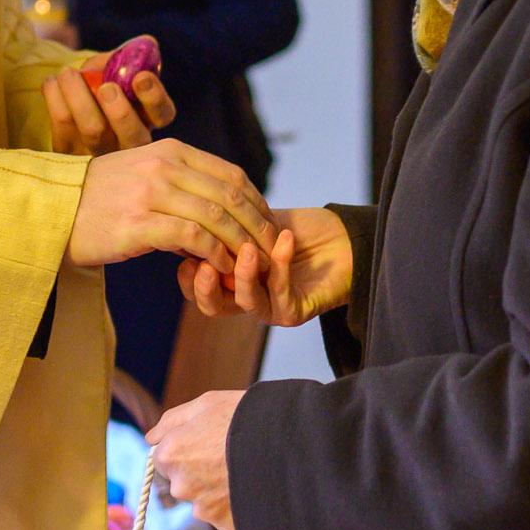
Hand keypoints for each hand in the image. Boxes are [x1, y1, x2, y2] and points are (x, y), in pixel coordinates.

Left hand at [43, 40, 174, 154]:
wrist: (72, 95)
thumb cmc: (103, 79)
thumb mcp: (119, 65)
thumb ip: (132, 54)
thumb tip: (146, 42)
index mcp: (150, 116)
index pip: (163, 113)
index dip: (154, 97)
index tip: (140, 76)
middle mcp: (130, 142)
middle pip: (132, 135)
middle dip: (120, 111)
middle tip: (106, 87)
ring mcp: (102, 151)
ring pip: (94, 132)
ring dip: (80, 99)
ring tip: (68, 74)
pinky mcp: (71, 152)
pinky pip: (63, 129)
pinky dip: (56, 101)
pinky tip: (51, 82)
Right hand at [66, 139, 277, 275]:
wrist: (51, 211)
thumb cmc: (98, 198)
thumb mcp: (142, 172)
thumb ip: (181, 180)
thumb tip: (219, 206)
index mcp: (170, 150)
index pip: (231, 174)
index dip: (258, 203)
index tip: (268, 227)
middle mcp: (163, 165)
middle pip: (231, 196)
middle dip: (258, 227)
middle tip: (272, 252)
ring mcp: (151, 193)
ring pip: (217, 217)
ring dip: (242, 245)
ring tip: (252, 266)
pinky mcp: (138, 224)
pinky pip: (192, 238)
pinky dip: (215, 255)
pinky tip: (222, 269)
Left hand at [147, 390, 243, 529]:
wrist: (287, 447)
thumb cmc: (245, 418)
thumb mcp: (206, 404)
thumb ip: (172, 421)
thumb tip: (151, 437)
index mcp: (170, 455)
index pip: (163, 458)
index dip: (185, 447)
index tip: (205, 442)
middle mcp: (181, 486)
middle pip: (182, 481)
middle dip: (199, 471)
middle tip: (227, 455)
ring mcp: (203, 508)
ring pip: (203, 500)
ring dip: (217, 489)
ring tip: (244, 469)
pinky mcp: (225, 524)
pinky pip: (225, 514)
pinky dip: (235, 504)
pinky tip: (251, 487)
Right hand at [179, 206, 352, 326]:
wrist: (342, 238)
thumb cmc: (299, 230)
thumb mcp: (255, 222)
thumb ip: (227, 225)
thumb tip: (191, 217)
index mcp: (231, 278)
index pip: (198, 286)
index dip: (188, 275)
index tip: (187, 249)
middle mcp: (246, 296)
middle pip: (212, 306)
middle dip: (203, 288)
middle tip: (203, 265)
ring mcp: (270, 307)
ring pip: (245, 301)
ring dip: (244, 275)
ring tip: (248, 249)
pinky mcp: (294, 312)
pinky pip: (281, 293)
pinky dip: (280, 264)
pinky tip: (284, 240)